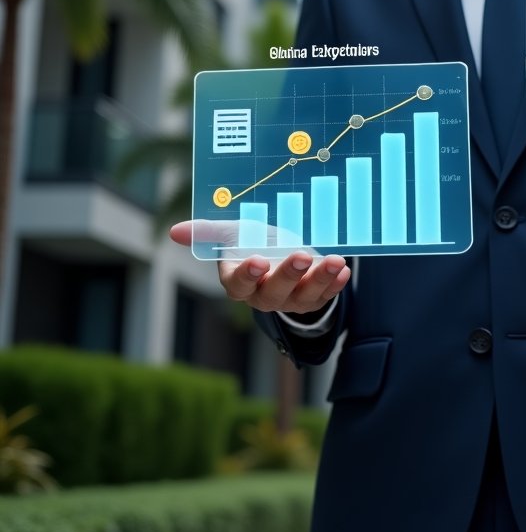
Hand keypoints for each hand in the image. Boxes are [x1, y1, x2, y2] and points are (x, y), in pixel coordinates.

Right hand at [169, 220, 350, 313]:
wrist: (282, 254)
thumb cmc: (253, 243)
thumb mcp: (234, 233)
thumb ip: (208, 232)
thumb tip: (175, 232)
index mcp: (239, 282)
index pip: (238, 285)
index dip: (247, 275)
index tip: (257, 260)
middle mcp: (263, 295)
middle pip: (273, 293)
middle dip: (288, 275)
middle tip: (301, 256)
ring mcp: (290, 299)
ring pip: (303, 297)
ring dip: (320, 280)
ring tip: (334, 262)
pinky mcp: (313, 298)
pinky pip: (325, 296)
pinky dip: (336, 285)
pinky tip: (344, 270)